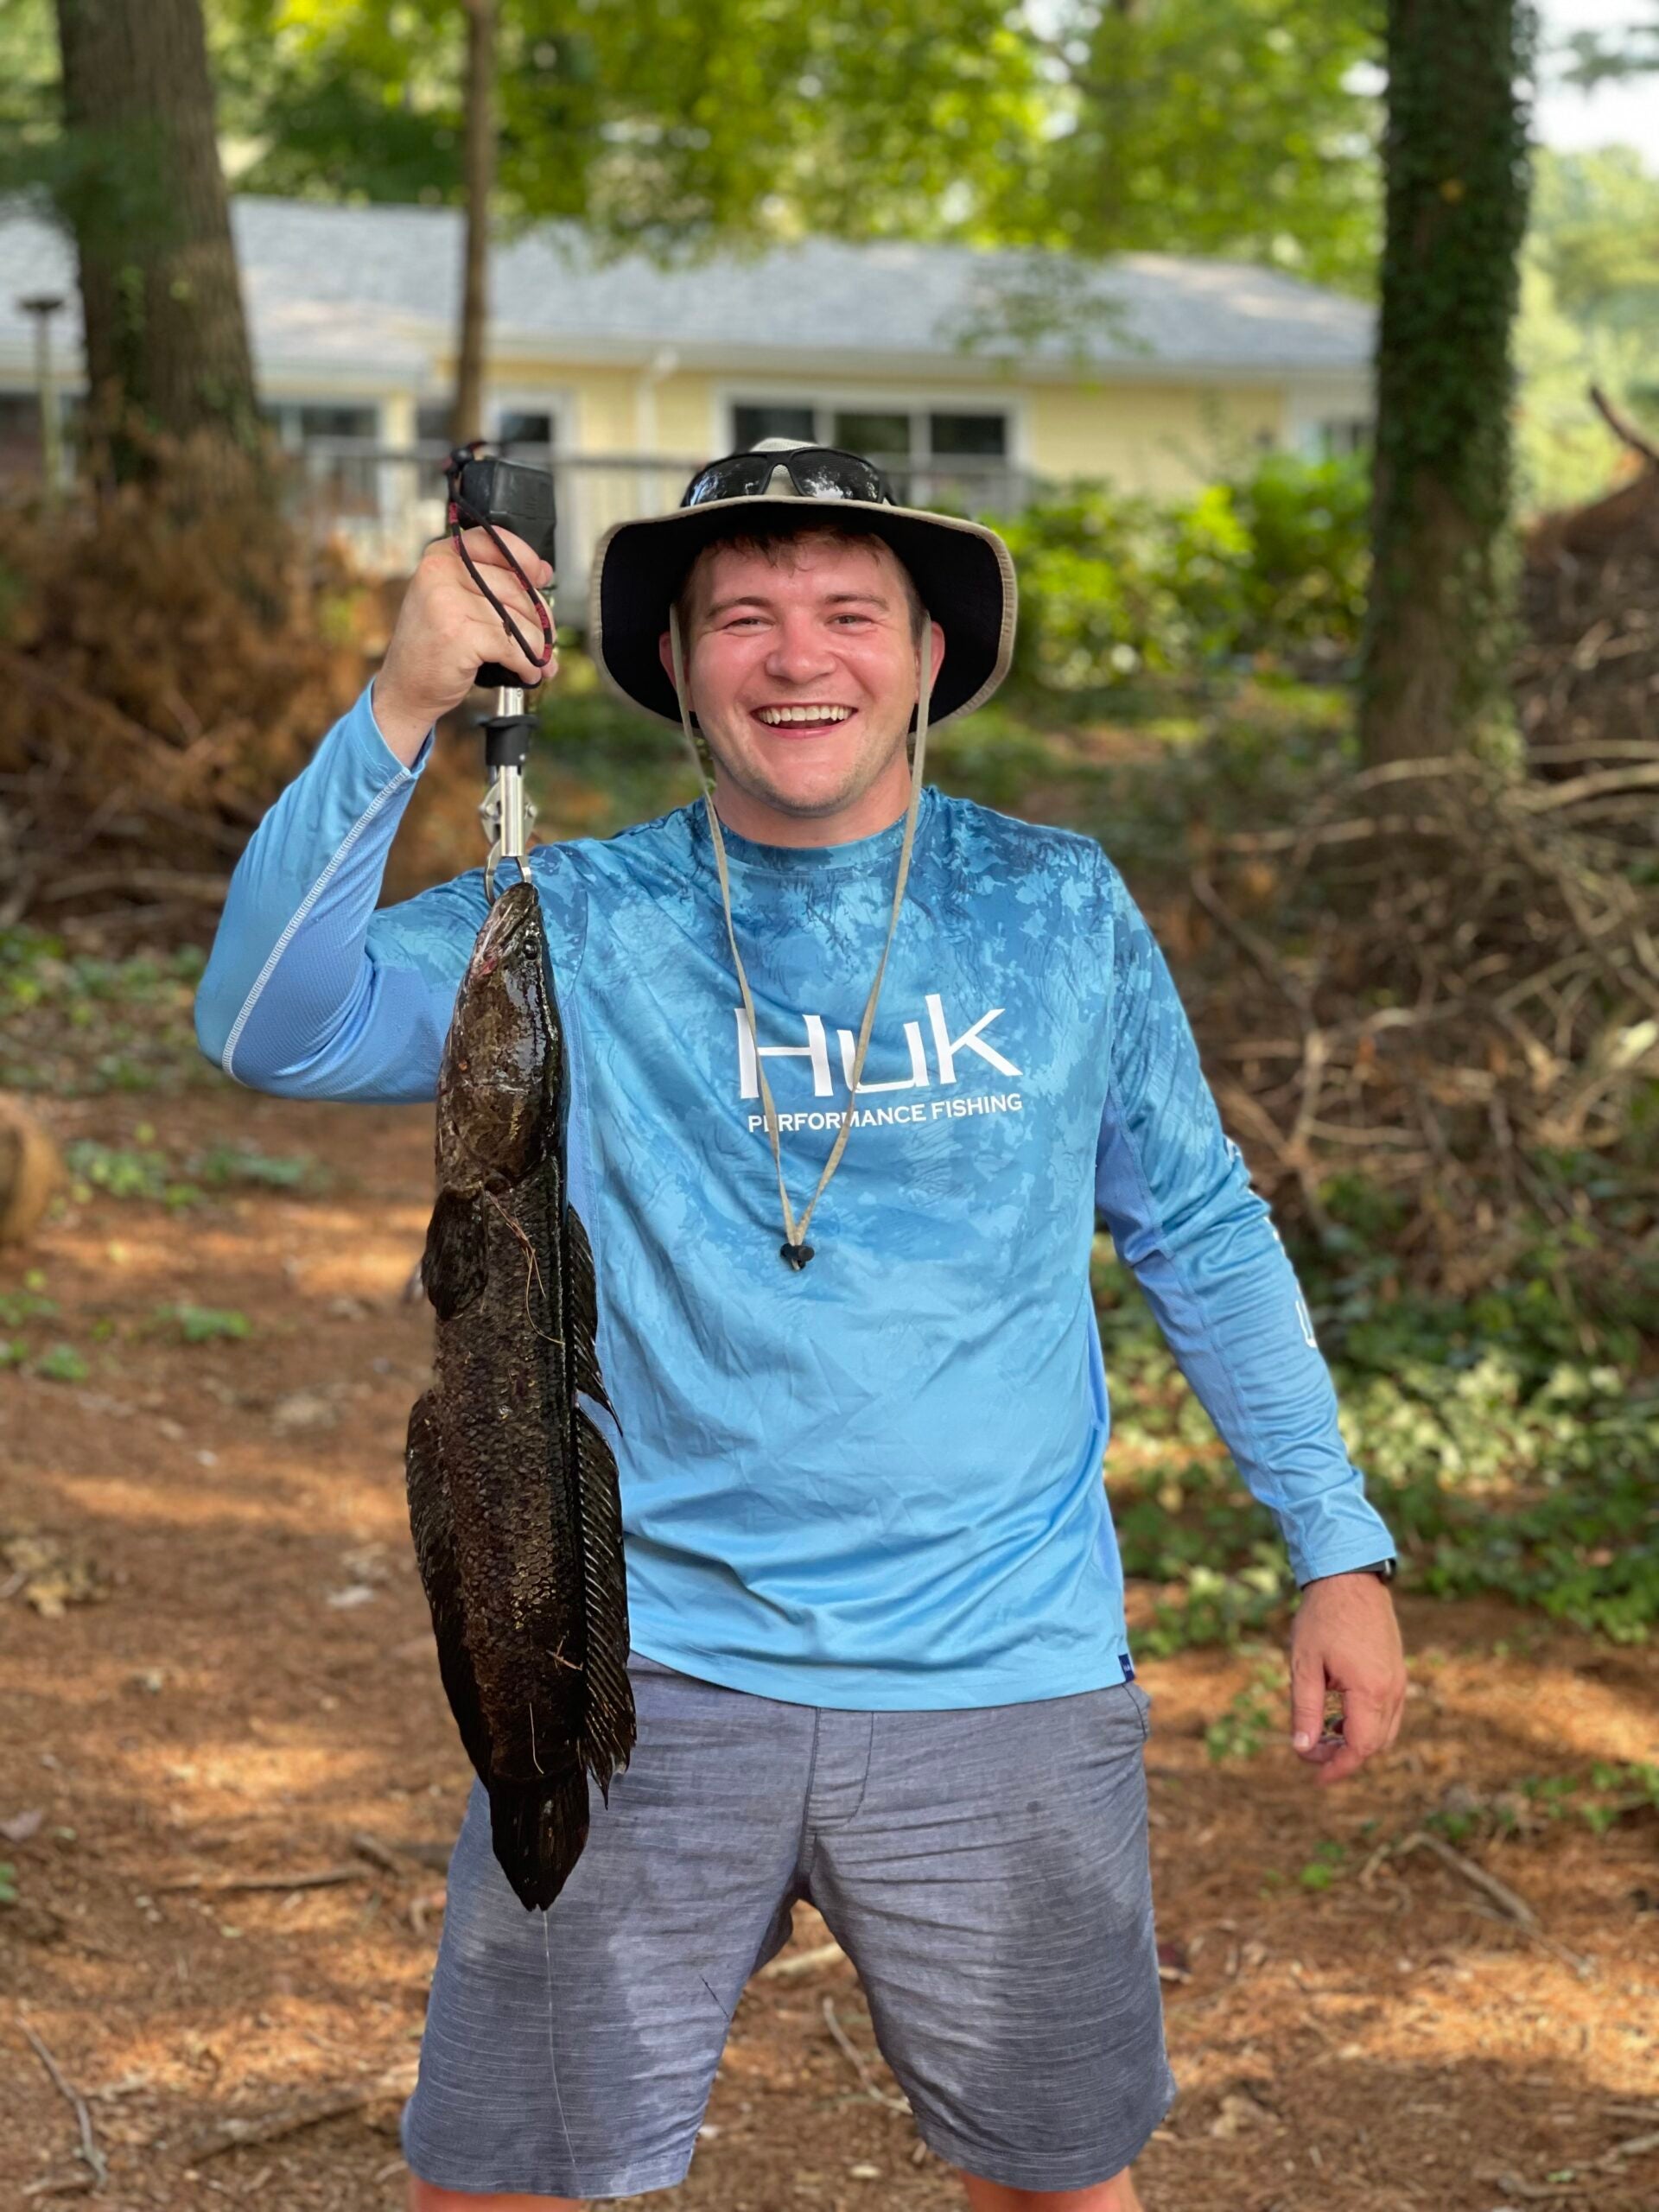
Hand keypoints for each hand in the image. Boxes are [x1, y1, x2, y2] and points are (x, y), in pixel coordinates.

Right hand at [371, 526, 556, 762]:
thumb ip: (489, 583)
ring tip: (539, 662)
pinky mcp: (460, 633)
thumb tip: (543, 573)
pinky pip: (513, 646)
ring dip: (537, 647)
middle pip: (514, 587)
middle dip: (539, 619)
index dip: (526, 559)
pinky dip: (527, 664)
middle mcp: (441, 572)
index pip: (494, 542)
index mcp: (440, 556)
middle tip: (545, 642)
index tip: (542, 577)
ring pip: (518, 619)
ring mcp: (448, 601)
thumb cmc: (434, 647)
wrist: (405, 688)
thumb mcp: (452, 600)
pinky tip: (527, 673)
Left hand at [1287, 1573, 1405, 1784]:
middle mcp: (1392, 1690)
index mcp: (1370, 1691)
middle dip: (1344, 1757)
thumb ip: (1305, 1710)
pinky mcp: (1396, 1670)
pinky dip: (1366, 1723)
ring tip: (1323, 1734)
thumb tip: (1302, 1749)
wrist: (1349, 1575)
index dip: (1338, 1768)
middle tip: (1312, 1753)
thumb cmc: (1322, 1618)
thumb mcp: (1304, 1665)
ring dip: (1357, 1741)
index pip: (1359, 1748)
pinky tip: (1339, 1714)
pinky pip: (1388, 1711)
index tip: (1316, 1777)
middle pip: (1374, 1744)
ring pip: (1385, 1730)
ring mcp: (1398, 1679)